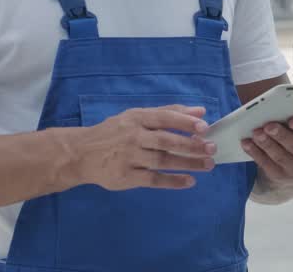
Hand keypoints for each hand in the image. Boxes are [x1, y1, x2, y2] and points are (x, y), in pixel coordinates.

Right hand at [71, 104, 216, 190]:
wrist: (81, 153)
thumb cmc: (115, 132)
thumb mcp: (136, 116)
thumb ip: (168, 112)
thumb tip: (200, 111)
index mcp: (136, 118)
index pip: (164, 118)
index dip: (184, 122)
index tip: (204, 127)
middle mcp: (133, 136)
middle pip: (166, 141)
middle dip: (191, 145)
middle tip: (211, 149)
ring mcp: (129, 157)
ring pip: (162, 161)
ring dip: (187, 164)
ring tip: (207, 165)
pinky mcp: (126, 177)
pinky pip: (153, 180)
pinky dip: (173, 181)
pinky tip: (189, 181)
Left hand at [242, 116, 292, 190]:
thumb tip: (288, 107)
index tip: (291, 121)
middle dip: (281, 136)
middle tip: (269, 126)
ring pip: (279, 156)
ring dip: (266, 143)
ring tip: (256, 133)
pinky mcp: (279, 175)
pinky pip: (266, 164)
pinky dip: (255, 152)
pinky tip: (246, 142)